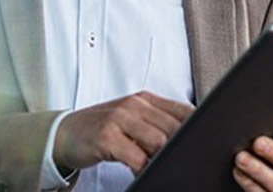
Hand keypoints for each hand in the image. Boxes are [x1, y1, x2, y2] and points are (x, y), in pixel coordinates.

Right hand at [53, 91, 193, 173]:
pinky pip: (135, 156)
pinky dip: (144, 168)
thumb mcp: (132, 119)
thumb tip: (188, 139)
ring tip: (168, 169)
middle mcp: (135, 105)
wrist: (65, 132)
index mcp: (145, 99)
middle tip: (189, 162)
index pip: (181, 109)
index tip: (207, 141)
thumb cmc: (104, 128)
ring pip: (158, 140)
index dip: (198, 127)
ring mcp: (121, 118)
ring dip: (165, 159)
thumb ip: (156, 123)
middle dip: (184, 146)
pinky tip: (143, 173)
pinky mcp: (107, 136)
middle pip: (173, 126)